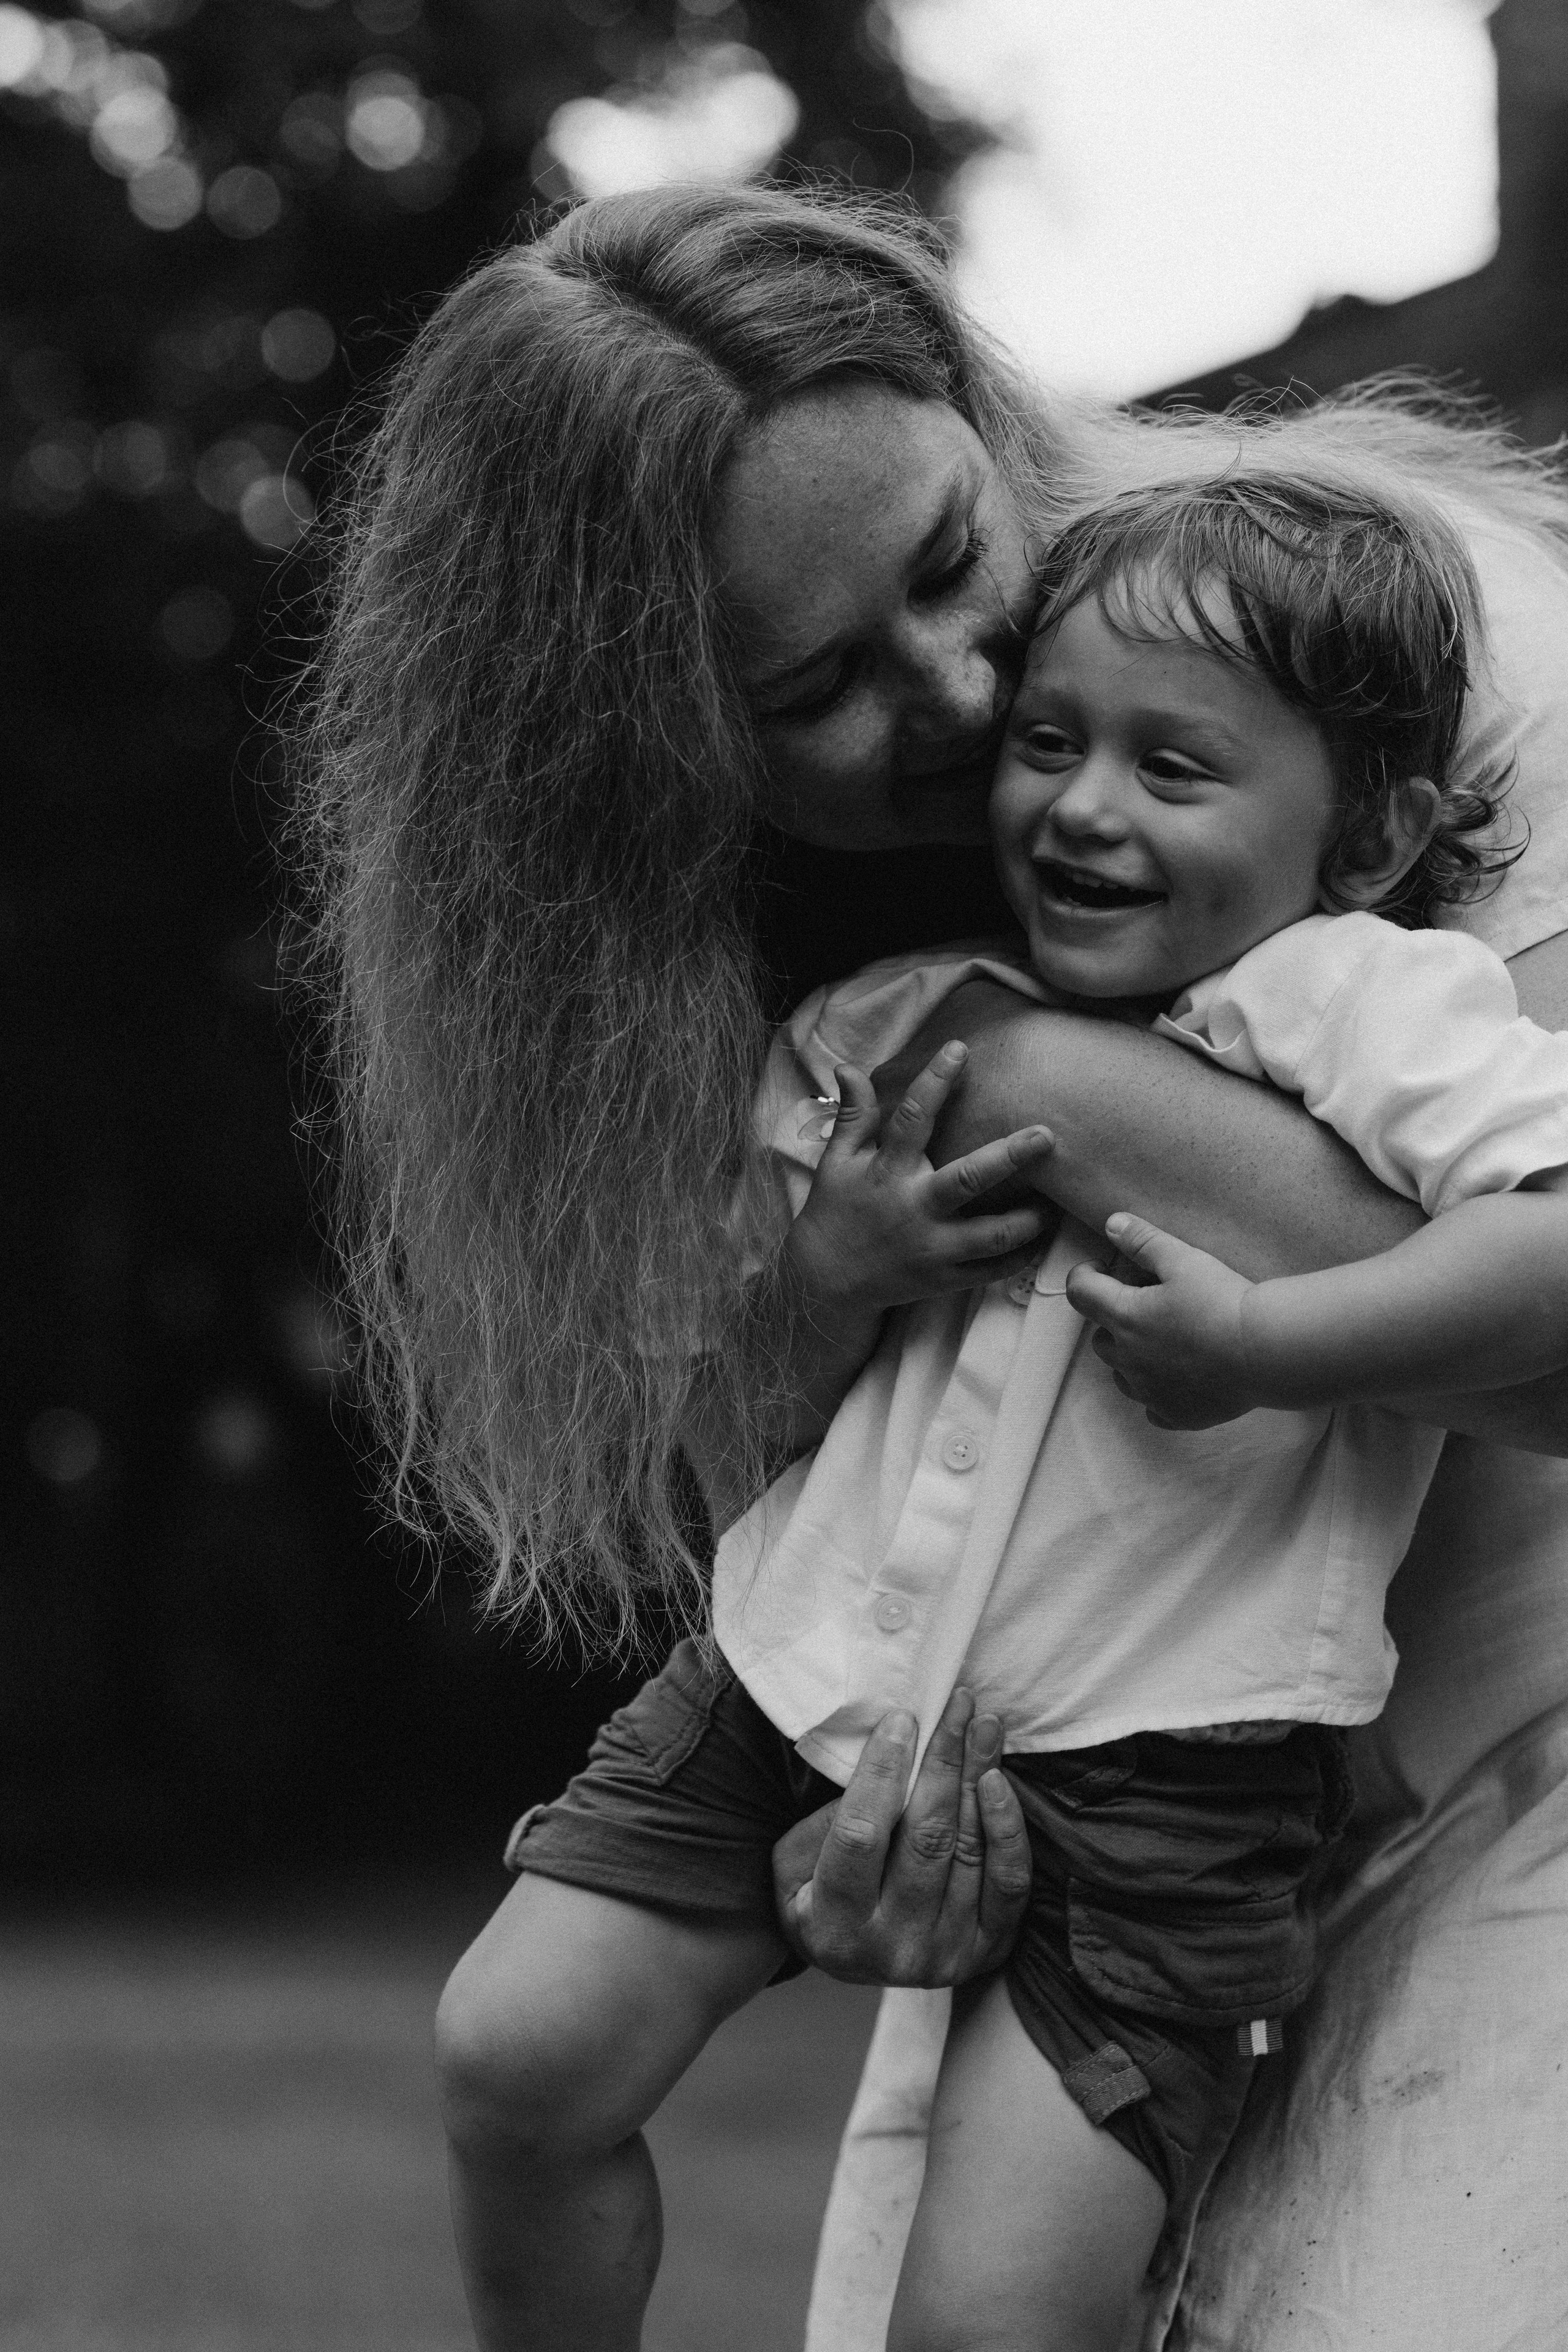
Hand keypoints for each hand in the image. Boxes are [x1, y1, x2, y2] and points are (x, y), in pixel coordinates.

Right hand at [771, 1688, 1030, 1985]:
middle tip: (956, 1705)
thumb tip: (888, 1756)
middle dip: (943, 1761)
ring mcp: (945, 1955)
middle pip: (926, 1839)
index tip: (901, 1719)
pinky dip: (1008, 1829)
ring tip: (984, 1724)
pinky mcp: (986, 1950)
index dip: (882, 1772)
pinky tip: (997, 1781)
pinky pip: (1010, 1883)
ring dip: (979, 1776)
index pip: (862, 1835)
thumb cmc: (816, 1890)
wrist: (854, 1958)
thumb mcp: (794, 1858)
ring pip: (969, 1851)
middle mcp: (893, 1949)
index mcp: (834, 1925)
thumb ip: (830, 1818)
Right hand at [788, 1041, 1054, 1316]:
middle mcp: (914, 1209)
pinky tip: (1041, 1239)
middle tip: (1047, 1135)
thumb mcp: (837, 1161)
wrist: (825, 1281)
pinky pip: (991, 1271)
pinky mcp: (944, 1278)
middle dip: (1009, 1157)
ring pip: (991, 1235)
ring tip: (1055, 1203)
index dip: (934, 1082)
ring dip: (1028, 1220)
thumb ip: (853, 1115)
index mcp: (887, 1172)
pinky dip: (1020, 1257)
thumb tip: (849, 1067)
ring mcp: (932, 1247)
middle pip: (968, 1180)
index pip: (912, 1119)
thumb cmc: (835, 1210)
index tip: (959, 1049)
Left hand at [1064, 1211, 1262, 1428]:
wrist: (1267, 1351)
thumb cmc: (1223, 1301)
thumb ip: (1142, 1241)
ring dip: (1133, 1356)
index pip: (1079, 1292)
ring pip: (1122, 1375)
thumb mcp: (1182, 1259)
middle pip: (1100, 1337)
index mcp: (1124, 1318)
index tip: (1105, 1268)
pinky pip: (1153, 1405)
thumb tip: (1112, 1224)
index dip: (1086, 1275)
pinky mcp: (1175, 1415)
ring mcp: (1150, 1392)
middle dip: (1114, 1318)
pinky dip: (1159, 1390)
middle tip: (1148, 1303)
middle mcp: (1128, 1360)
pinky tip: (1183, 1375)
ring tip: (1167, 1339)